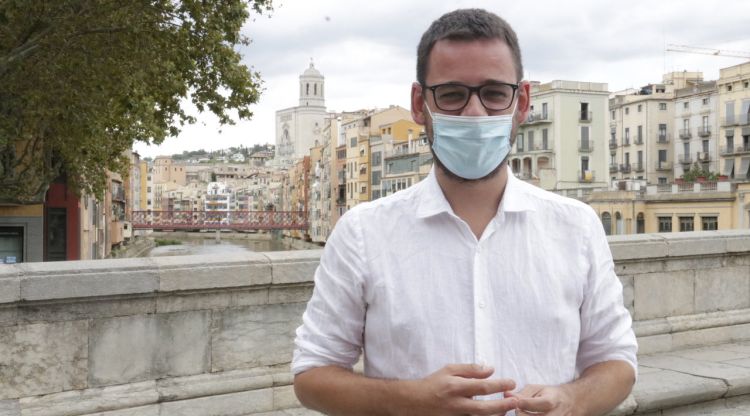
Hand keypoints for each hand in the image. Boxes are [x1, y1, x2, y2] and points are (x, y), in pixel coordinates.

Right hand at [397, 364, 517, 415]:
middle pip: (484, 408)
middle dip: (502, 405)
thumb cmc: (433, 384)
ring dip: (496, 415)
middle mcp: (456, 404)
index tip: (511, 382)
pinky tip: (494, 414)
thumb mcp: (449, 370)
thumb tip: (490, 369)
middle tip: (516, 401)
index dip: (499, 385)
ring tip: (508, 409)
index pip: (481, 387)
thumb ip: (470, 369)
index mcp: (455, 387)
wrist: (413, 402)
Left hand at [506, 384, 575, 415]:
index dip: (529, 404)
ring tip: (522, 415)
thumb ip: (521, 394)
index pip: (544, 403)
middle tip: (518, 411)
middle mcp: (558, 413)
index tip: (518, 402)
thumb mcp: (536, 389)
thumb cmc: (546, 394)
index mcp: (554, 399)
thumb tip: (506, 395)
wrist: (567, 403)